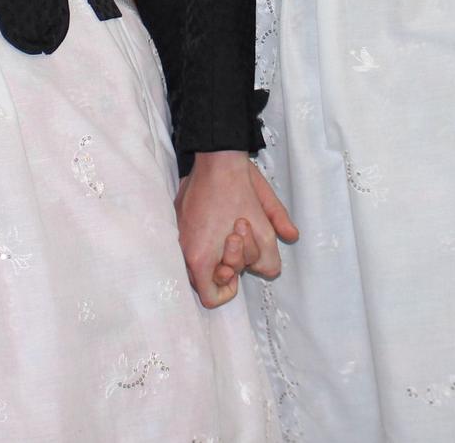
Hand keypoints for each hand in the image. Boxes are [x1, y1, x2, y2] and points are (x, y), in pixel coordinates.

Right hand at [175, 151, 297, 308]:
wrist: (216, 156)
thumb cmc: (238, 188)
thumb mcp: (265, 223)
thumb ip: (271, 253)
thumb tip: (276, 262)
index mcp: (199, 258)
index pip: (211, 297)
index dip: (229, 288)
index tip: (236, 270)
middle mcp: (183, 250)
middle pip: (207, 277)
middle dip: (230, 261)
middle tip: (237, 234)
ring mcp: (179, 235)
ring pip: (200, 260)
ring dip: (220, 249)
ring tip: (231, 224)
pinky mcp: (178, 220)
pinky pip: (192, 243)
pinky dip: (208, 238)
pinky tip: (220, 219)